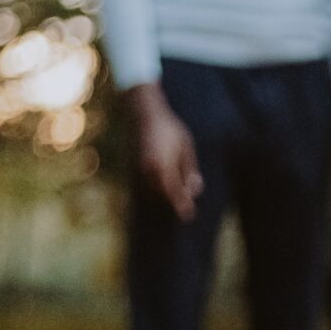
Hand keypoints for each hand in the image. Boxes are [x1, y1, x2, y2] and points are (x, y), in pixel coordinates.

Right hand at [131, 86, 201, 219]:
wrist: (145, 113)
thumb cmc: (170, 129)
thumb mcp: (186, 147)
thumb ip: (189, 169)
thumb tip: (194, 190)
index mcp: (163, 165)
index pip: (173, 191)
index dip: (181, 205)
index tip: (189, 215)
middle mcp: (149, 169)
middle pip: (164, 193)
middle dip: (175, 199)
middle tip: (187, 206)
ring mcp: (140, 167)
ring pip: (155, 189)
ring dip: (166, 194)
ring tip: (179, 196)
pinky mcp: (136, 165)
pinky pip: (148, 182)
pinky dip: (158, 187)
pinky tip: (167, 186)